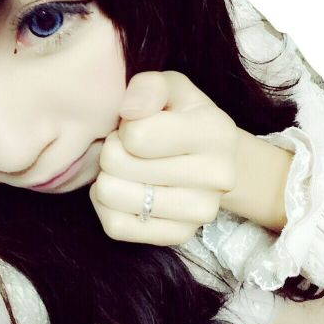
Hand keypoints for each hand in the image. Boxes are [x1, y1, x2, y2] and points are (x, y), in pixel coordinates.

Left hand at [89, 70, 237, 245]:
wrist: (212, 161)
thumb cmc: (182, 117)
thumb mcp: (170, 87)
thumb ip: (149, 87)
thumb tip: (130, 112)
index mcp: (215, 132)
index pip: (136, 136)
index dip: (124, 128)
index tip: (135, 126)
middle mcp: (217, 176)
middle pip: (117, 166)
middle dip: (111, 151)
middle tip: (126, 149)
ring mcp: (201, 211)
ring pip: (113, 197)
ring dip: (107, 178)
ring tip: (124, 169)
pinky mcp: (180, 236)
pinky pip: (115, 226)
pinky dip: (106, 207)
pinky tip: (122, 190)